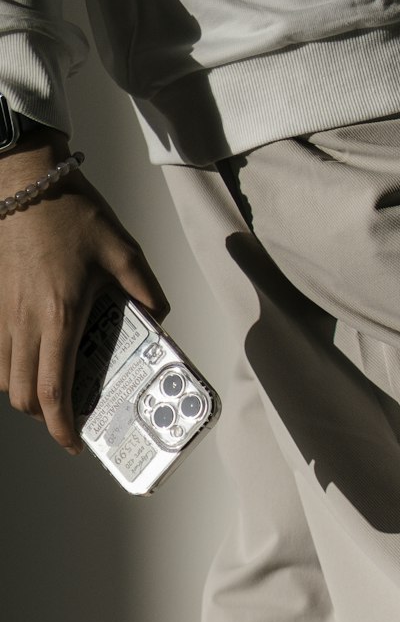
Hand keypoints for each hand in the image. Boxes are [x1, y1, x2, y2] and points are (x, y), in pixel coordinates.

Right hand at [0, 133, 168, 455]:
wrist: (23, 178)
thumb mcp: (123, 251)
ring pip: (5, 376)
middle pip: (23, 395)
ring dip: (27, 393)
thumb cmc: (70, 212)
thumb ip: (147, 290)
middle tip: (71, 417)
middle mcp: (25, 322)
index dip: (62, 426)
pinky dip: (12, 366)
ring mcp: (2, 313)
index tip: (74, 443)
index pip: (52, 390)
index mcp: (59, 316)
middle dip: (45, 417)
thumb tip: (161, 320)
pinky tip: (37, 356)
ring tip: (54, 389)